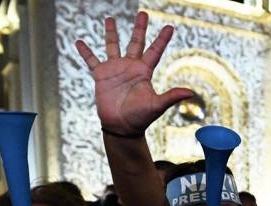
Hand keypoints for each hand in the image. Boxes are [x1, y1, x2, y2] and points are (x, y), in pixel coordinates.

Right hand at [75, 12, 192, 133]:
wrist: (121, 127)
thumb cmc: (140, 118)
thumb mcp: (157, 105)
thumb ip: (172, 96)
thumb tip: (191, 93)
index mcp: (144, 72)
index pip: (155, 51)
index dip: (162, 39)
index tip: (170, 27)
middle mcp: (130, 67)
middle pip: (136, 42)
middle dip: (139, 28)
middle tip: (143, 13)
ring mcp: (115, 70)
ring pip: (113, 46)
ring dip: (111, 33)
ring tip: (109, 18)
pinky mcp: (101, 76)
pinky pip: (91, 60)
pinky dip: (85, 51)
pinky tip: (79, 42)